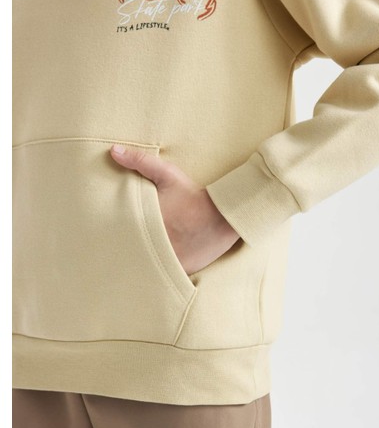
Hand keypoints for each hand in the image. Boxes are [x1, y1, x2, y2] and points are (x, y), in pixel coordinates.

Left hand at [110, 144, 240, 275]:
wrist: (224, 216)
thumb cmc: (193, 195)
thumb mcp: (168, 176)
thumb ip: (140, 162)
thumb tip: (113, 151)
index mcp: (147, 224)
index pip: (120, 237)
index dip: (111, 239)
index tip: (106, 238)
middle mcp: (157, 246)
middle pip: (132, 255)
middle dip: (125, 254)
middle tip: (115, 254)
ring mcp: (170, 260)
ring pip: (147, 268)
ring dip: (142, 266)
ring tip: (130, 267)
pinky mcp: (183, 269)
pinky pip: (165, 276)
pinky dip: (159, 275)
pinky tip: (153, 274)